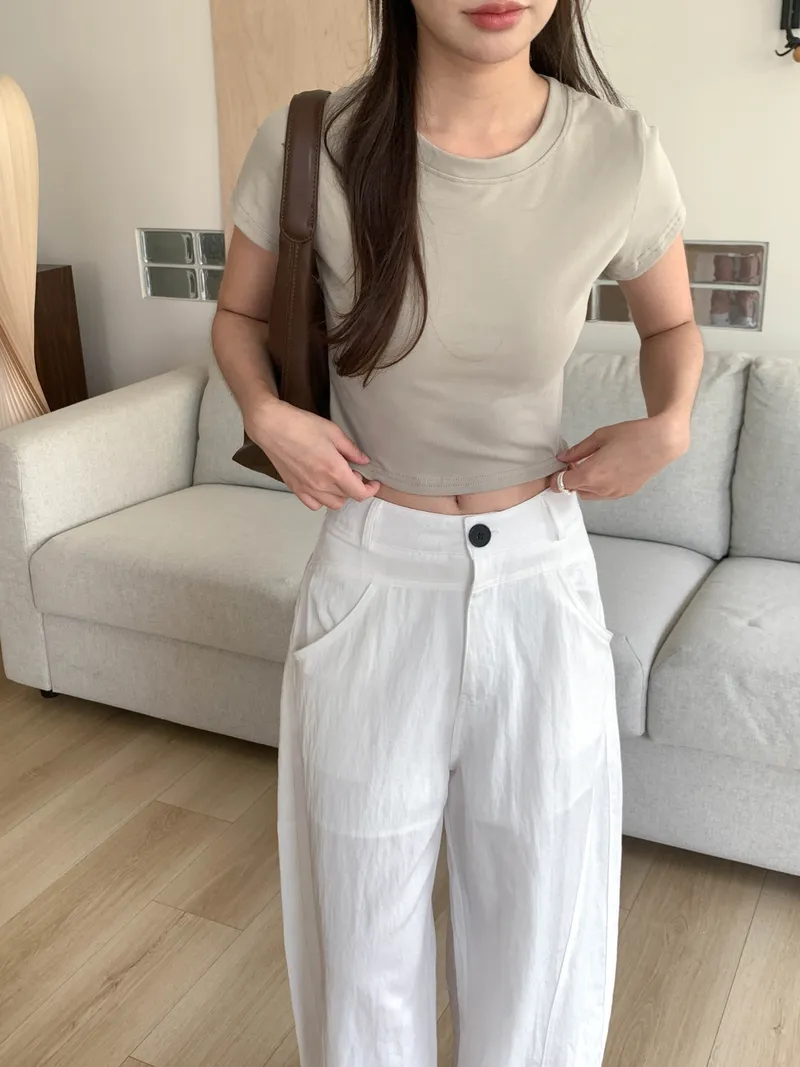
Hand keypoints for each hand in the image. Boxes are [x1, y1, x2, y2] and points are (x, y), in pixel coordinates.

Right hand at [245, 397, 380, 510]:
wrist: (271, 427)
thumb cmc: (302, 425)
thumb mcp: (333, 432)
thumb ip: (351, 450)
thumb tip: (364, 461)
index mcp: (335, 471)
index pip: (359, 493)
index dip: (370, 490)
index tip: (373, 482)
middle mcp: (322, 484)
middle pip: (347, 498)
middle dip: (355, 487)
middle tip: (353, 472)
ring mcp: (307, 489)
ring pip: (332, 504)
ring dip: (340, 495)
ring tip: (338, 479)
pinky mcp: (295, 488)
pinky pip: (313, 504)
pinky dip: (322, 500)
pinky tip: (322, 486)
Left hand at [549, 415, 689, 499]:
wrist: (662, 442)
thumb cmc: (632, 435)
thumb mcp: (600, 437)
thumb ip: (578, 450)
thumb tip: (563, 458)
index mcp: (591, 474)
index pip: (562, 484)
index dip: (556, 477)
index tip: (559, 468)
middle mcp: (602, 489)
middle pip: (575, 490)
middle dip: (572, 479)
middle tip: (577, 462)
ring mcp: (615, 493)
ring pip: (590, 494)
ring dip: (586, 484)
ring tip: (594, 464)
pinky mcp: (625, 493)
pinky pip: (604, 494)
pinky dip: (600, 486)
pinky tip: (609, 469)